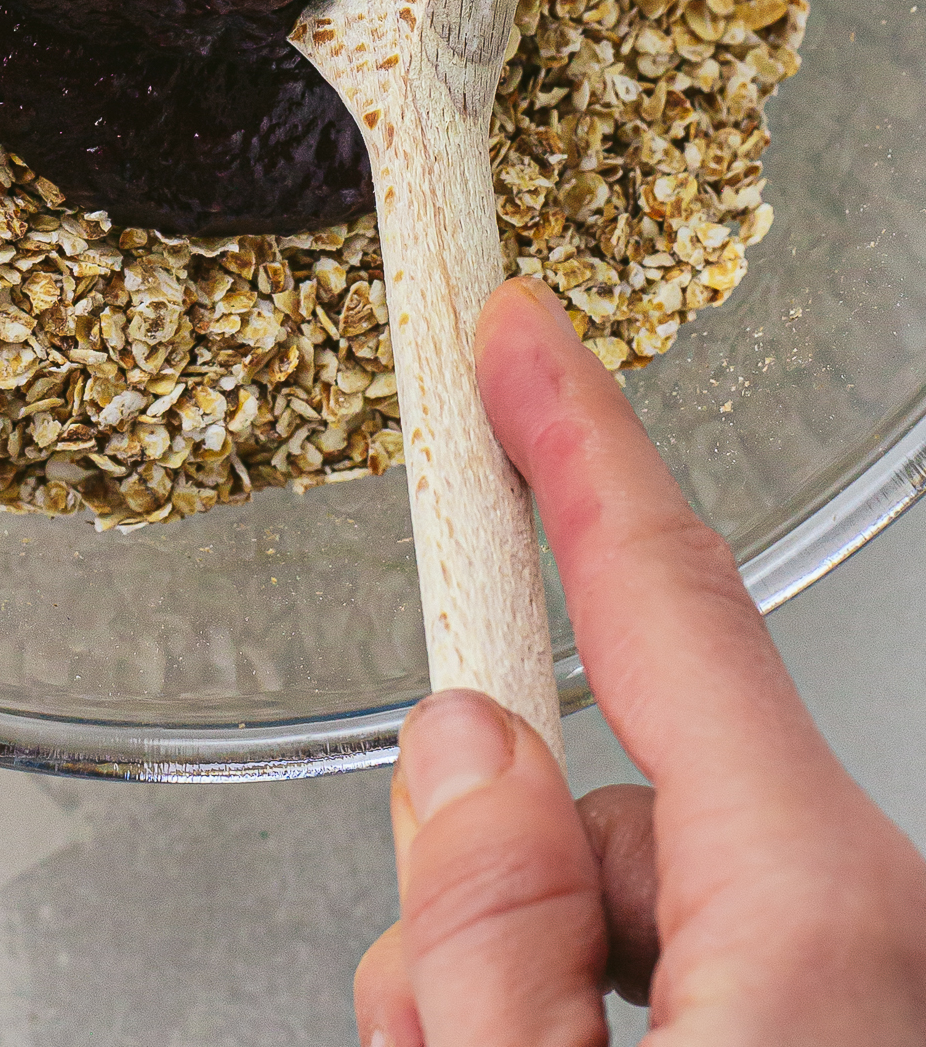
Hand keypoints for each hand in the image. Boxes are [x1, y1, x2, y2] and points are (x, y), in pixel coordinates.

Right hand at [354, 278, 925, 1042]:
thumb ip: (489, 932)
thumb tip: (457, 756)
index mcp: (819, 916)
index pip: (667, 600)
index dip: (573, 439)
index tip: (516, 330)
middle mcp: (874, 937)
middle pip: (605, 790)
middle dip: (489, 860)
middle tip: (432, 1014)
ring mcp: (866, 997)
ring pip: (620, 894)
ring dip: (519, 969)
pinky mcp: (843, 1035)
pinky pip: (676, 975)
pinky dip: (579, 1014)